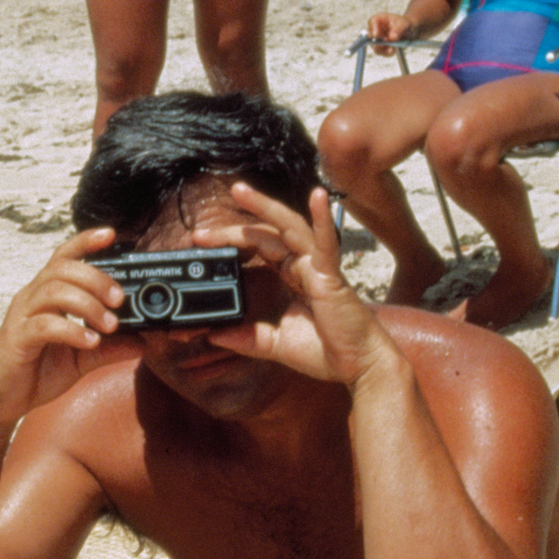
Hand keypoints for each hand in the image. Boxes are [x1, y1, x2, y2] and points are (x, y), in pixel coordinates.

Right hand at [0, 227, 139, 425]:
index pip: (64, 257)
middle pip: (62, 269)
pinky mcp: (17, 339)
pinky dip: (71, 330)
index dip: (85, 241)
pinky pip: (44, 324)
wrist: (0, 401)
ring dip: (88, 303)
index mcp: (46, 295)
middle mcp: (32, 298)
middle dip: (96, 278)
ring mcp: (22, 317)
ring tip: (109, 324)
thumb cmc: (35, 372)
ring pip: (54, 291)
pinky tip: (90, 342)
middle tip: (120, 300)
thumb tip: (143, 341)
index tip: (111, 235)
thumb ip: (109, 348)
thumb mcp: (81, 360)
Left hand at [197, 184, 397, 385]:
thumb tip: (216, 335)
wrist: (358, 367)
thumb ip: (247, 338)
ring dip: (265, 207)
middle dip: (233, 229)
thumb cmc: (326, 351)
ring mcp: (318, 267)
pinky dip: (322, 218)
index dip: (230, 243)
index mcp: (292, 276)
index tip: (200, 244)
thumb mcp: (276, 344)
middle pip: (266, 234)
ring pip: (289, 227)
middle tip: (200, 233)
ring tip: (239, 191)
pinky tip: (317, 196)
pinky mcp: (332, 277)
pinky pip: (325, 244)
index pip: (257, 248)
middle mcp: (304, 265)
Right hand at [366, 11, 416, 56]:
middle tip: (383, 46)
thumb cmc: (404, 24)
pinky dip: (386, 53)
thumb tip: (392, 38)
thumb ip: (398, 30)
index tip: (376, 36)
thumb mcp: (404, 25)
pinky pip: (381, 52)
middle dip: (377, 42)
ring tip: (392, 50)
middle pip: (370, 36)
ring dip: (382, 49)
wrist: (409, 32)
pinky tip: (393, 51)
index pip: (372, 21)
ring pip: (375, 46)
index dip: (373, 28)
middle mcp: (376, 29)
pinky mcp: (380, 47)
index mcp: (379, 19)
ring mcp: (377, 39)